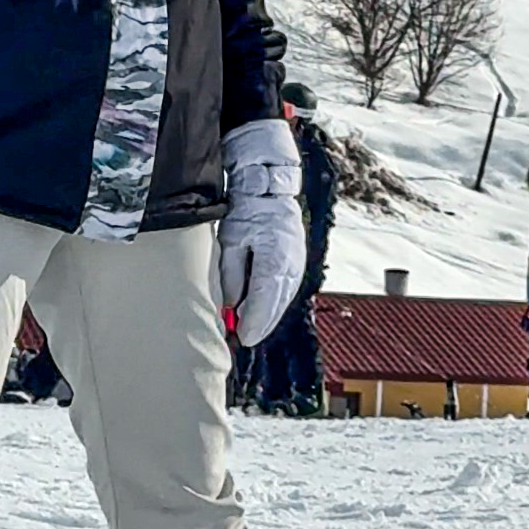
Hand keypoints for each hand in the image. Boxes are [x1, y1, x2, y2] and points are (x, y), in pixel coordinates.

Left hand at [215, 117, 304, 350]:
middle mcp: (291, 265)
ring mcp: (297, 263)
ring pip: (283, 299)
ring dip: (267, 316)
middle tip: (241, 339)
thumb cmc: (246, 211)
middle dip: (259, 324)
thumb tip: (231, 305)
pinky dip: (274, 302)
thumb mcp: (231, 241)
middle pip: (275, 305)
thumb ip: (232, 276)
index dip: (252, 323)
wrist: (269, 188)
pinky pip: (286, 289)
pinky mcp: (297, 261)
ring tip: (249, 329)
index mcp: (274, 260)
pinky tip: (262, 311)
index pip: (263, 301)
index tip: (241, 339)